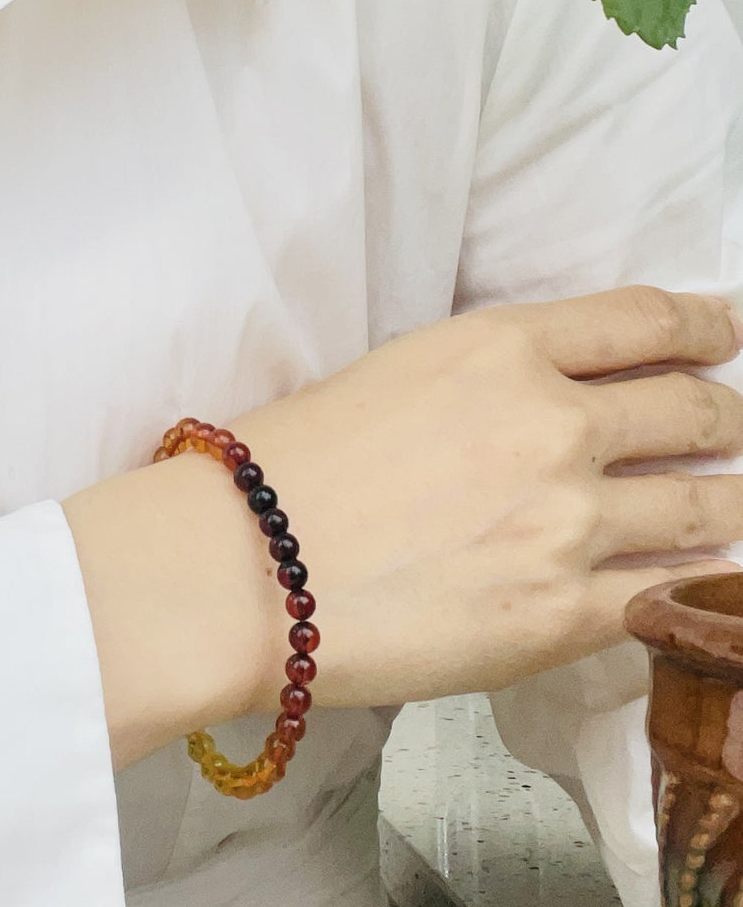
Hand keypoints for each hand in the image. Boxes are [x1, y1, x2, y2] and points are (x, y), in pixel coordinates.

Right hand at [232, 286, 742, 708]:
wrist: (239, 566)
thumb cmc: (286, 464)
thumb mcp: (394, 375)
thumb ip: (490, 380)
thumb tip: (557, 406)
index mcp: (499, 348)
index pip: (646, 319)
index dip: (706, 323)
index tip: (725, 332)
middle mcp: (553, 423)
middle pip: (698, 409)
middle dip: (723, 417)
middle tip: (724, 428)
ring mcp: (569, 521)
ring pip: (713, 505)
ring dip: (728, 500)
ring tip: (727, 505)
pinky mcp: (565, 614)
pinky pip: (674, 593)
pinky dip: (696, 581)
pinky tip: (692, 576)